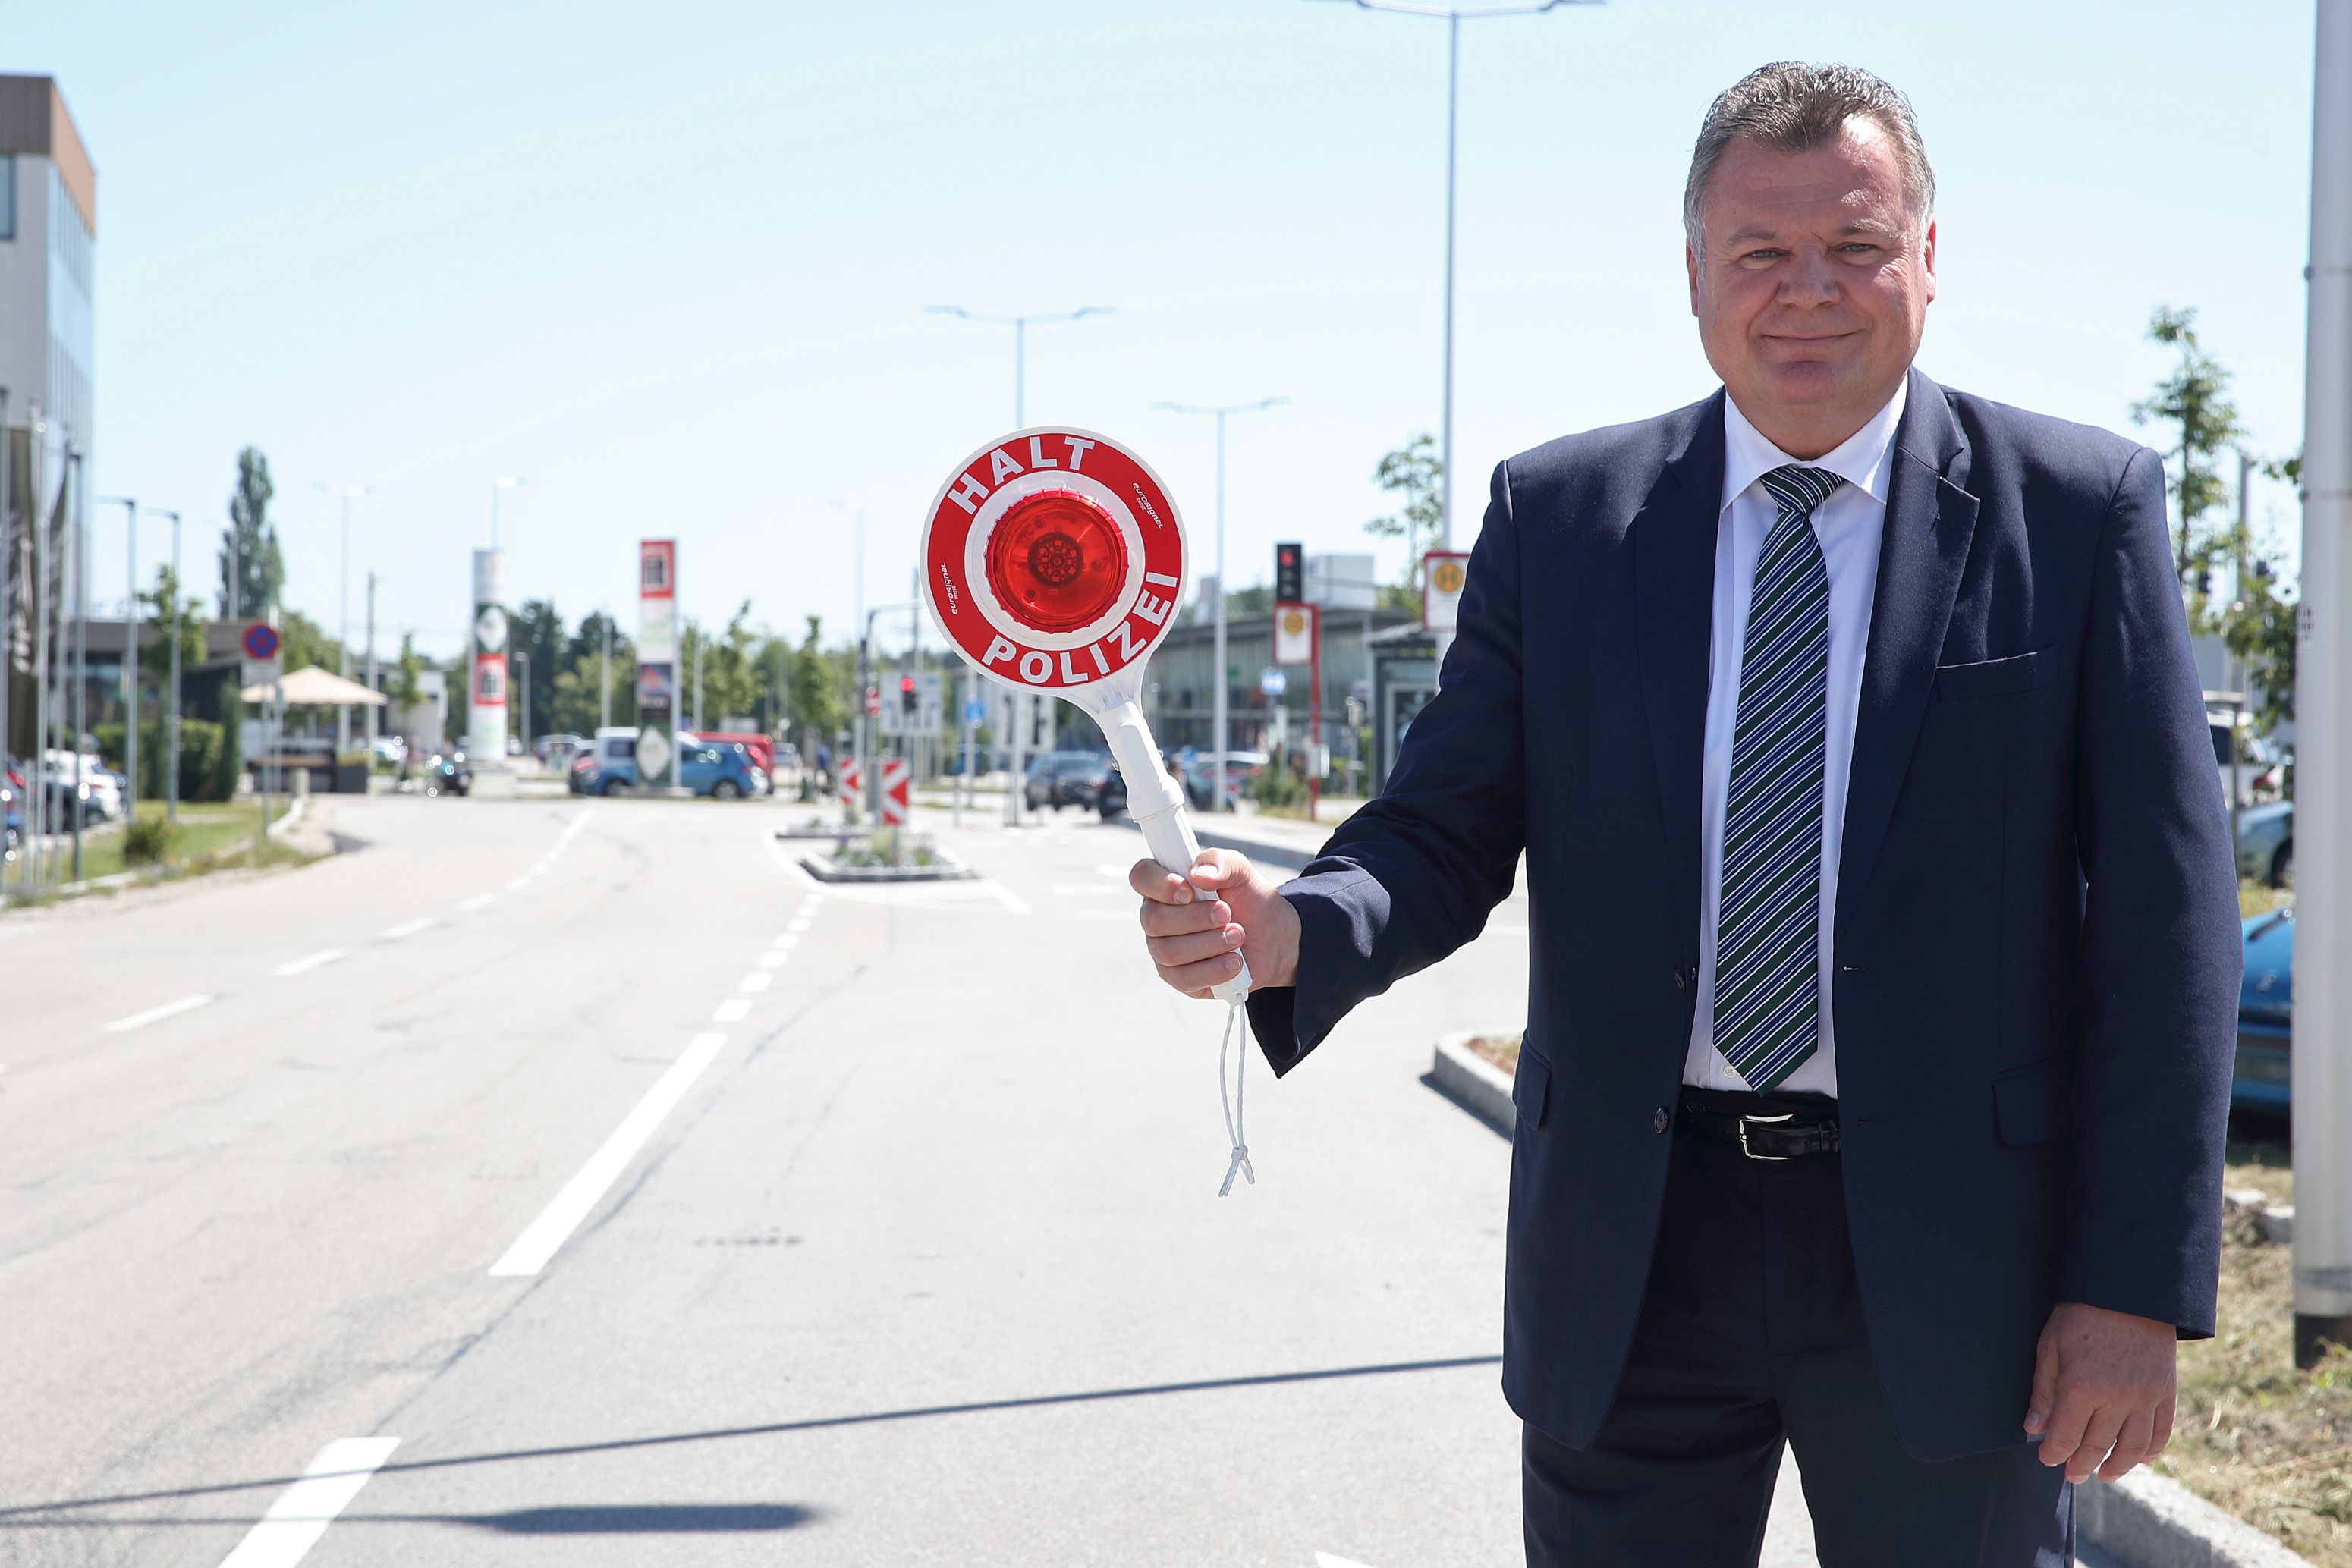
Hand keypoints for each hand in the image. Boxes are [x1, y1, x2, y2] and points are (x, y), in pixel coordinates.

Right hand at [1130, 848, 1300, 997]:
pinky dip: (1214, 969)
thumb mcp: (1241, 872)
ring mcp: (1165, 950)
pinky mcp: (1180, 978)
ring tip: (1238, 936)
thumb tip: (1197, 875)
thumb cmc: (1249, 901)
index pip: (1141, 877)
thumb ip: (1219, 862)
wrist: (1274, 938)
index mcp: (1166, 885)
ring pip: (1168, 951)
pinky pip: (1184, 978)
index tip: (1190, 891)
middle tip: (1227, 913)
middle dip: (1195, 918)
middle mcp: (1158, 918)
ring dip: (1209, 943)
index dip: (1159, 883)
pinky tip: (1235, 962)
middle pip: (1153, 920)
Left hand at [2024, 1301, 2177, 1481]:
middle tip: (2072, 1475)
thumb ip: (2043, 1391)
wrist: (2128, 1292)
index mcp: (2081, 1388)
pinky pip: (2160, 1433)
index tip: (2047, 1459)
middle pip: (2097, 1447)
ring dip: (2117, 1467)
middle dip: (2081, 1465)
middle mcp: (2116, 1399)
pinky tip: (2139, 1459)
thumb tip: (2034, 1429)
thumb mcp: (2050, 1347)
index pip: (2065, 1437)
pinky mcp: (2165, 1393)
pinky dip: (2150, 1451)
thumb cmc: (2080, 1316)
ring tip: (2104, 1475)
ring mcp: (2145, 1398)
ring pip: (2131, 1448)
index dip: (2054, 1453)